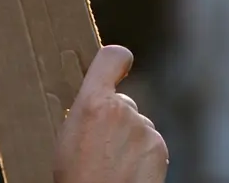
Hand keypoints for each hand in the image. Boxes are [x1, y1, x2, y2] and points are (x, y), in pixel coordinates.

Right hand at [55, 46, 167, 182]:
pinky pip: (149, 143)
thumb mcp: (69, 136)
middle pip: (123, 102)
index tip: (120, 65)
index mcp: (93, 103)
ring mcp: (144, 128)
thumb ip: (89, 111)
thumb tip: (101, 102)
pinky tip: (127, 173)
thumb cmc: (76, 178)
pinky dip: (142, 155)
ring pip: (137, 126)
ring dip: (129, 140)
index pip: (112, 57)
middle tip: (99, 148)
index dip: (117, 60)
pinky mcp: (159, 147)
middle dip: (116, 119)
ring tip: (111, 166)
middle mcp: (123, 108)